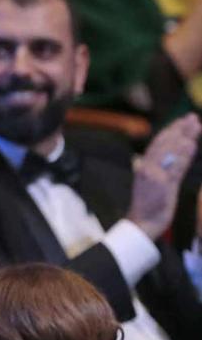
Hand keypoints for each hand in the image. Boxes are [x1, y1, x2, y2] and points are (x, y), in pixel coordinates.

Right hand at [128, 113, 200, 240]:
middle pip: (165, 144)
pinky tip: (191, 145)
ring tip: (196, 127)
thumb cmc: (148, 203)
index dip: (171, 130)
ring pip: (171, 153)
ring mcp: (155, 177)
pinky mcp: (164, 186)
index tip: (182, 120)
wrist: (143, 222)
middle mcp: (147, 168)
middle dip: (180, 130)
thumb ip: (155, 167)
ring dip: (185, 138)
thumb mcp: (148, 181)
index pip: (158, 143)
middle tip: (192, 118)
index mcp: (143, 166)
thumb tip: (161, 153)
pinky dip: (184, 156)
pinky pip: (176, 168)